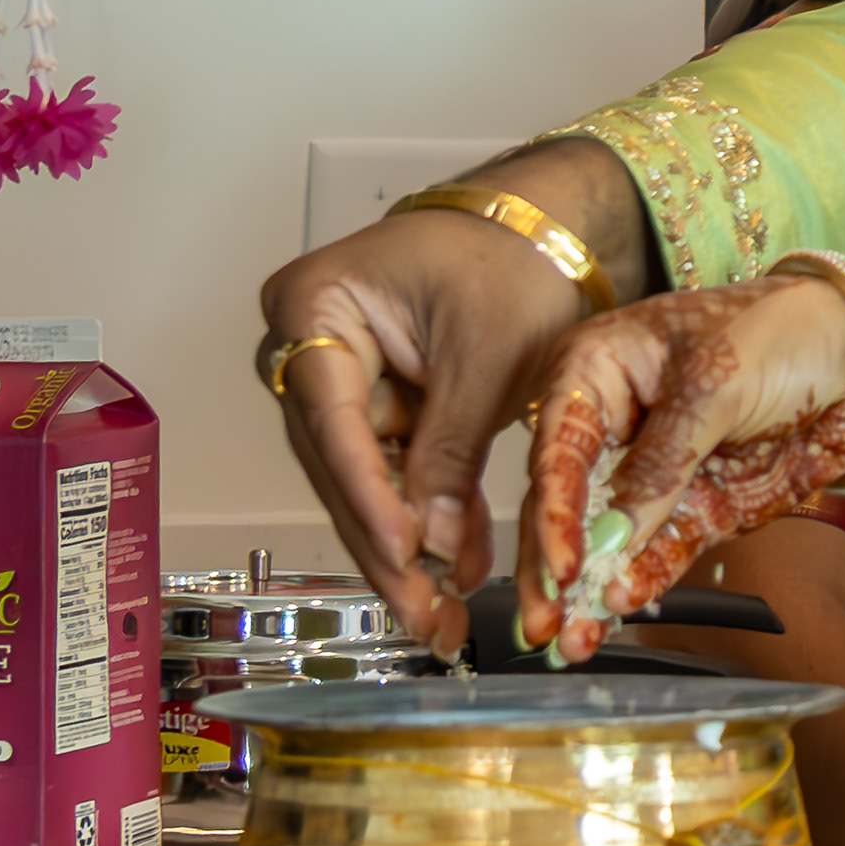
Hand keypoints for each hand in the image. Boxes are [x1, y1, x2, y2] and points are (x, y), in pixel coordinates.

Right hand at [257, 216, 581, 643]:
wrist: (539, 232)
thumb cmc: (510, 259)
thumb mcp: (487, 355)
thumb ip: (451, 451)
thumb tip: (425, 547)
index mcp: (314, 303)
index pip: (332, 417)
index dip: (367, 494)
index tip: (401, 552)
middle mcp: (305, 343)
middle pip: (338, 462)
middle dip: (386, 544)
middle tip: (423, 613)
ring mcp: (335, 379)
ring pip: (363, 481)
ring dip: (407, 548)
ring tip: (443, 613)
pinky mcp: (372, 406)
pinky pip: (394, 473)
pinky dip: (428, 518)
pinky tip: (455, 569)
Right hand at [521, 274, 844, 655]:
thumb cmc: (782, 330)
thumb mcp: (715, 383)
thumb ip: (662, 462)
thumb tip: (612, 535)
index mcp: (599, 370)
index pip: (559, 449)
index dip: (554, 511)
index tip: (561, 565)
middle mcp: (615, 424)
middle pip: (569, 505)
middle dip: (555, 567)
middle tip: (546, 624)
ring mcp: (655, 471)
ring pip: (610, 539)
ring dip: (590, 590)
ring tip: (574, 640)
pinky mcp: (695, 504)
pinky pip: (662, 549)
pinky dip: (644, 580)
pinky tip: (625, 606)